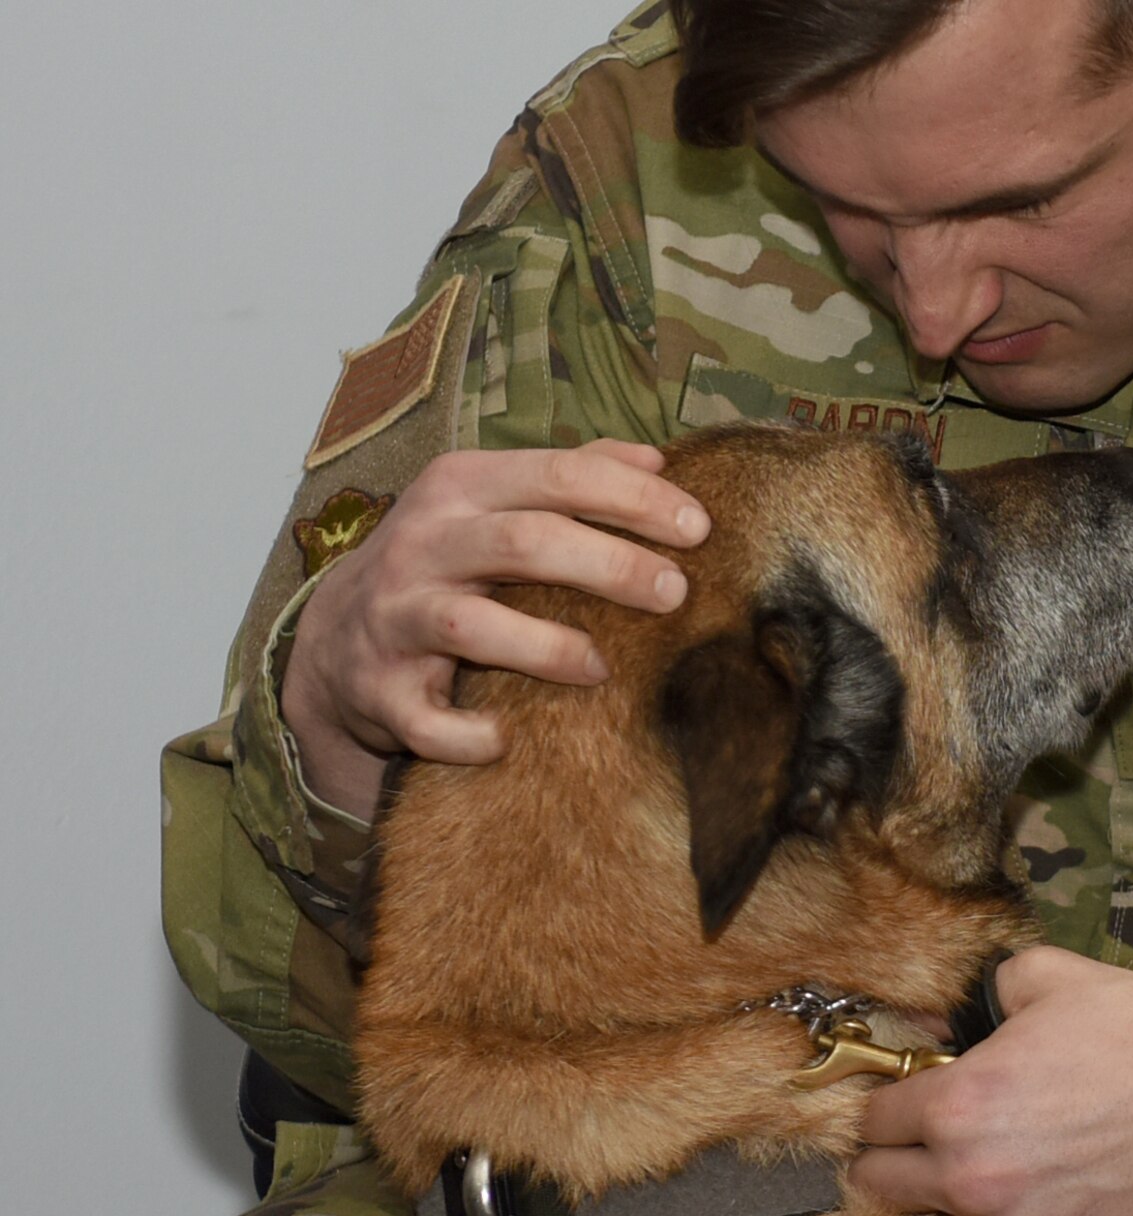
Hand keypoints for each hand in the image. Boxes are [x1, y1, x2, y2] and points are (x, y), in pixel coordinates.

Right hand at [281, 440, 708, 814]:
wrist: (334, 641)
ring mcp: (395, 616)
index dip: (633, 498)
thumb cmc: (444, 564)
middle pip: (525, 542)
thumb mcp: (493, 502)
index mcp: (460, 487)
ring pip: (472, 625)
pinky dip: (469, 735)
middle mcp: (423, 543)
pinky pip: (428, 719)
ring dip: (547, 648)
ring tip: (602, 668)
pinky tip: (508, 740)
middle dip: (610, 565)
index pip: (558, 474)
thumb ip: (572, 476)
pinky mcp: (380, 688)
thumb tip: (657, 459)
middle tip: (675, 594)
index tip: (698, 528)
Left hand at [851, 946, 1132, 1215]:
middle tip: (938, 1145)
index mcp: (960, 1104)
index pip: (874, 1123)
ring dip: (957, 1213)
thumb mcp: (1048, 980)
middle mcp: (974, 1178)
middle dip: (904, 1160)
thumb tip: (938, 1020)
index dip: (891, 1105)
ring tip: (999, 1180)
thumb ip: (978, 998)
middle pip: (884, 1188)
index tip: (908, 1106)